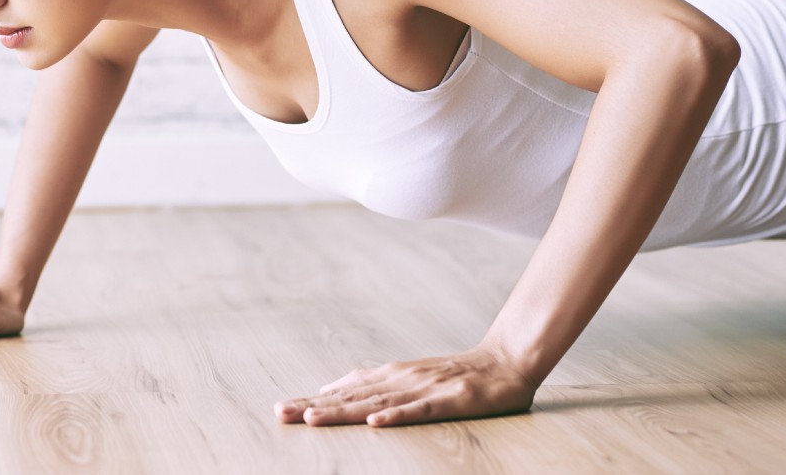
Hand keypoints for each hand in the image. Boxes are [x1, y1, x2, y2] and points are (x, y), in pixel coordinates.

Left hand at [274, 345, 537, 427]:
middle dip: (315, 406)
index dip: (311, 400)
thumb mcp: (406, 376)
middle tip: (282, 413)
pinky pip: (420, 410)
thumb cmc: (453, 373)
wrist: (504, 362)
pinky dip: (397, 415)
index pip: (343, 391)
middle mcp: (400, 379)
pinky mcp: (449, 399)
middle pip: (351, 397)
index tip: (281, 410)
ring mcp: (423, 388)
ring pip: (377, 402)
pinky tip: (376, 422)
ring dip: (344, 411)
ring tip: (314, 419)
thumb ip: (370, 384)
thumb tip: (329, 391)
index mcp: (388, 376)